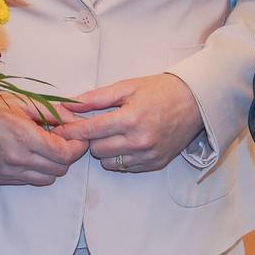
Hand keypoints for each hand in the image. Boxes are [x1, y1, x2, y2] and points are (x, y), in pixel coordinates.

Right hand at [0, 90, 86, 186]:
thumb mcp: (22, 100)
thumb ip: (53, 110)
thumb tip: (77, 118)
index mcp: (24, 137)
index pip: (65, 154)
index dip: (77, 146)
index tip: (78, 136)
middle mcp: (17, 159)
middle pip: (60, 169)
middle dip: (68, 155)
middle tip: (62, 138)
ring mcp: (7, 172)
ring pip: (47, 179)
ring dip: (53, 165)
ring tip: (46, 146)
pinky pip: (29, 181)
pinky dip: (37, 170)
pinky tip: (30, 153)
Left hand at [53, 73, 204, 174]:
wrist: (196, 102)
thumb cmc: (161, 90)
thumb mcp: (128, 87)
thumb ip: (97, 98)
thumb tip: (71, 104)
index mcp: (131, 119)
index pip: (90, 130)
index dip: (71, 131)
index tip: (58, 130)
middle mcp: (139, 141)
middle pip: (96, 149)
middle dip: (90, 138)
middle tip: (94, 126)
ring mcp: (148, 155)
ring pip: (108, 161)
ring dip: (104, 149)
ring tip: (113, 133)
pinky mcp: (154, 164)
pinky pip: (124, 167)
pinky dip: (119, 157)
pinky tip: (126, 142)